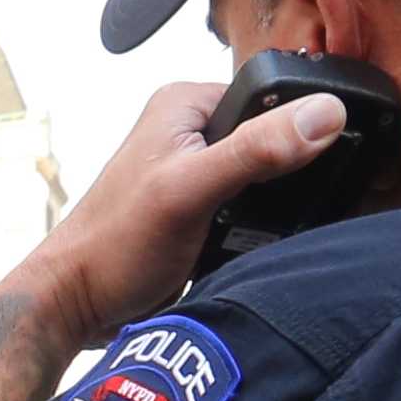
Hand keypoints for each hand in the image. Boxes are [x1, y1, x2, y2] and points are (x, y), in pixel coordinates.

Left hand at [0, 75, 363, 364]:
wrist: (76, 305)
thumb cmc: (113, 245)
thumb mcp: (191, 190)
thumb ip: (256, 150)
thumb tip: (324, 113)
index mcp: (185, 103)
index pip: (272, 96)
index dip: (300, 127)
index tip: (317, 162)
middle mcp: (190, 129)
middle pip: (274, 139)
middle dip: (287, 175)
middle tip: (274, 207)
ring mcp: (195, 170)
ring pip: (267, 177)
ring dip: (274, 206)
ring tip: (255, 230)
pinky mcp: (200, 208)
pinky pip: (252, 208)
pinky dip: (260, 227)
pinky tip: (253, 245)